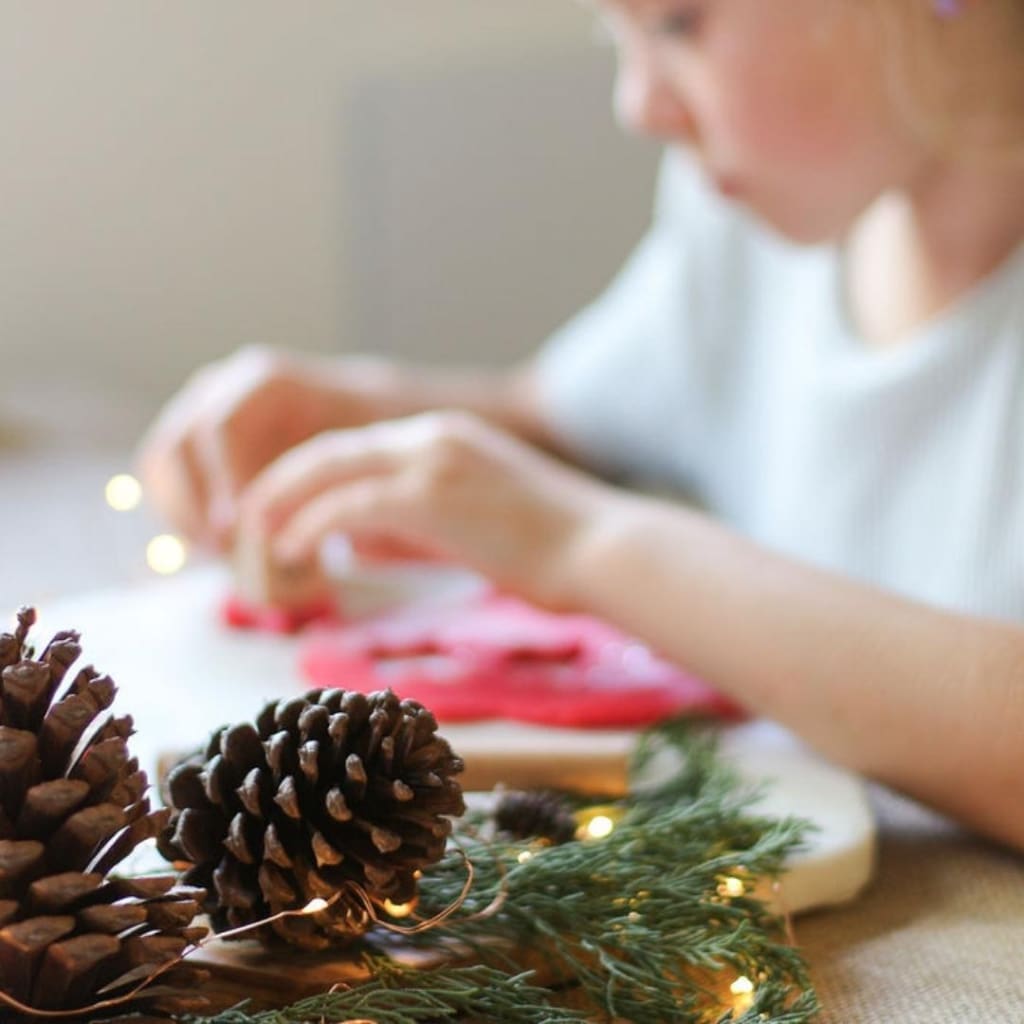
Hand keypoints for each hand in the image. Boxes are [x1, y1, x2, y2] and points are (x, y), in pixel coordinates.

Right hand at [138, 346, 397, 548]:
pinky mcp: (186, 437)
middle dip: (193, 500)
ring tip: (215, 552)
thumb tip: (289, 517)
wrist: (349, 418)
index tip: (236, 526)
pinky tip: (208, 545)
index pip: (219, 427)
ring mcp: (195, 407)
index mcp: (263, 380)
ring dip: (178, 510)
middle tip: (220, 547)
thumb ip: (322, 474)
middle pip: (177, 441)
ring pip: (158, 460)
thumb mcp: (353, 449)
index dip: (221, 479)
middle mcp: (220, 385)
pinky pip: (160, 475)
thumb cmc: (359, 437)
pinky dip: (176, 511)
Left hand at [238, 411, 615, 608]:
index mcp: (442, 439)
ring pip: (328, 470)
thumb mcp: (473, 523)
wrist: (606, 549)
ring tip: (253, 539)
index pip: (353, 448)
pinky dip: (311, 528)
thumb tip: (364, 540)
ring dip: (282, 505)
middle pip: (328, 450)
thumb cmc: (554, 549)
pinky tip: (293, 553)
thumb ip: (416, 521)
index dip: (305, 479)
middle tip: (243, 520)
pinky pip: (348, 506)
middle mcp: (431, 437)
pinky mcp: (433, 497)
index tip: (278, 512)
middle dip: (278, 484)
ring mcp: (432, 461)